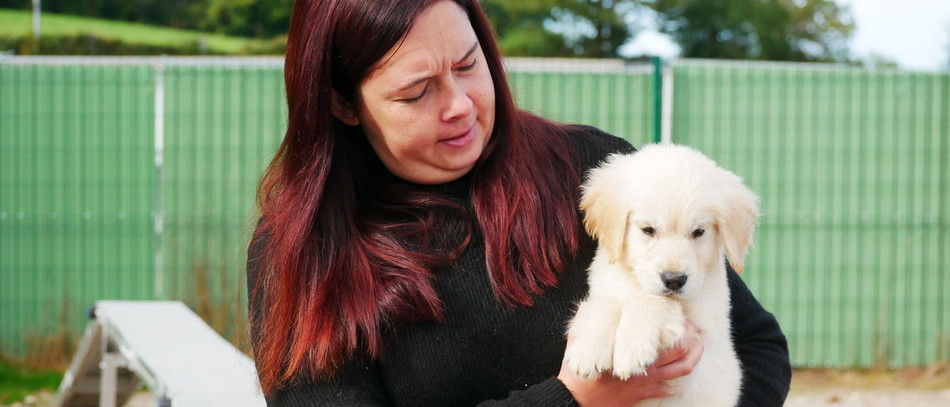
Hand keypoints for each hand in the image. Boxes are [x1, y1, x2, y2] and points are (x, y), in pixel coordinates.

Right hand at [557, 321, 703, 406]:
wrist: (576, 401)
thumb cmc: (577, 373)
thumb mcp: (577, 342)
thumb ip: (585, 320)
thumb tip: (589, 303)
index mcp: (629, 351)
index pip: (661, 335)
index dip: (675, 324)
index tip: (679, 314)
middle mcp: (643, 367)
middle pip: (679, 351)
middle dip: (692, 338)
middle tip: (695, 329)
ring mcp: (645, 382)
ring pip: (680, 369)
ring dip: (693, 356)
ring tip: (697, 345)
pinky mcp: (641, 395)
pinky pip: (667, 388)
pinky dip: (675, 380)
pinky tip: (678, 373)